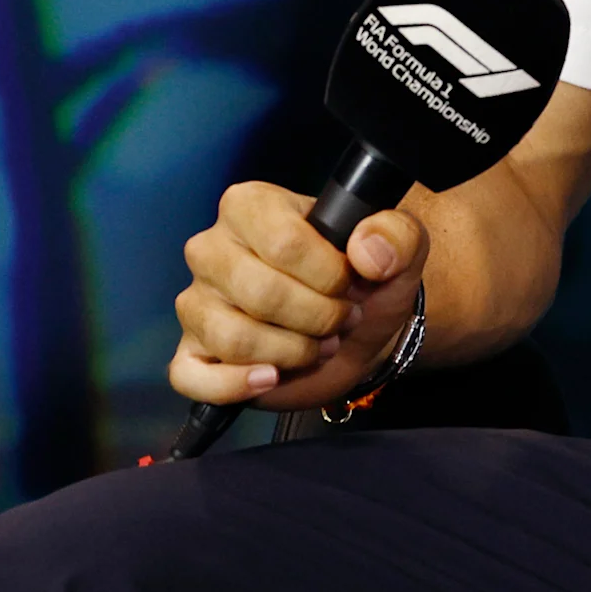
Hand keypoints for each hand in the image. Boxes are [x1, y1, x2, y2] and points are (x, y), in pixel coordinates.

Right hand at [170, 182, 426, 414]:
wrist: (355, 328)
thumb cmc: (363, 279)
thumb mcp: (399, 248)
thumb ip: (396, 235)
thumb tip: (368, 253)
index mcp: (250, 206)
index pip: (284, 242)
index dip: (330, 277)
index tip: (350, 286)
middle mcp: (211, 248)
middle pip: (261, 292)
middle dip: (317, 319)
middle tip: (340, 321)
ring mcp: (196, 301)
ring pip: (233, 337)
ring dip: (292, 353)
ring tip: (316, 346)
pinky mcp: (192, 352)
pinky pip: (193, 376)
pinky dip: (236, 385)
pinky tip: (271, 378)